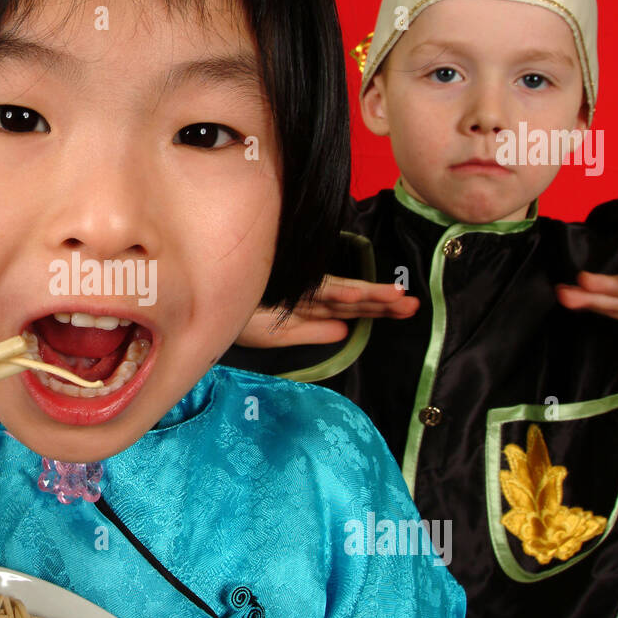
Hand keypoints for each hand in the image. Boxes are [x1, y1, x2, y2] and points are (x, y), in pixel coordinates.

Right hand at [236, 275, 419, 347]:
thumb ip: (310, 333)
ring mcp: (298, 287)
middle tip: (414, 304)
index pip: (349, 308)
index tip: (408, 308)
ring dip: (368, 295)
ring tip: (397, 298)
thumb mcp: (276, 334)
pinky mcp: (285, 283)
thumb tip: (345, 334)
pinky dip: (336, 292)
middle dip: (383, 301)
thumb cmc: (236, 316)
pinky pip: (314, 290)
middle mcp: (308, 294)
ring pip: (340, 292)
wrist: (204, 304)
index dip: (378, 308)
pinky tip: (356, 296)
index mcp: (308, 306)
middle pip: (352, 299)